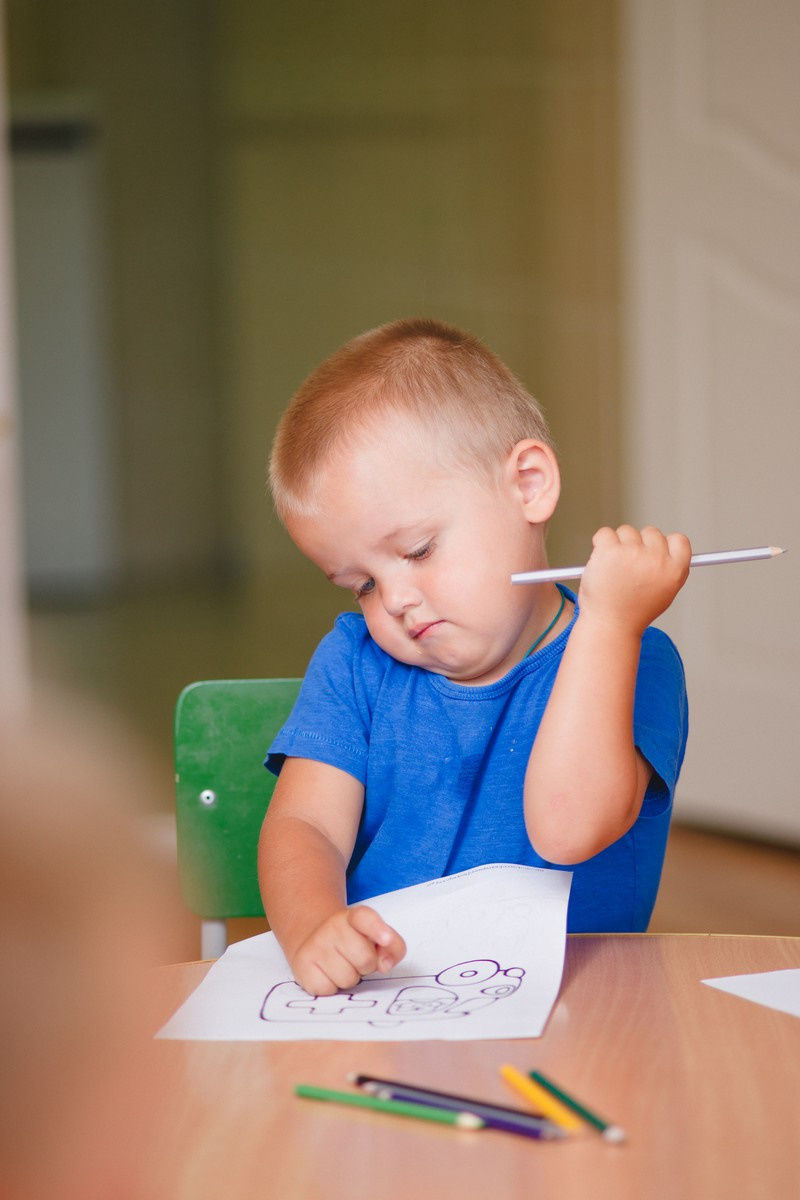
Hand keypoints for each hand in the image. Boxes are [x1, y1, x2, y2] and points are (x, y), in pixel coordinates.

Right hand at [289, 905, 406, 996]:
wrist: (312, 938)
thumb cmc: (351, 942)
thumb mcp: (375, 936)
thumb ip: (393, 947)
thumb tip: (385, 965)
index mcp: (354, 917)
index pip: (365, 918)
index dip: (378, 929)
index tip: (386, 939)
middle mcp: (333, 927)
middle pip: (365, 959)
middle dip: (367, 965)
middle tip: (356, 959)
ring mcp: (315, 945)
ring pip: (347, 979)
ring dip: (349, 978)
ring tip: (342, 965)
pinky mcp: (302, 966)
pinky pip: (328, 990)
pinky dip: (332, 987)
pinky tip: (328, 974)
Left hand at [578, 525, 691, 636]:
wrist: (610, 625)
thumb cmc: (633, 612)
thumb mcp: (664, 593)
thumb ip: (668, 569)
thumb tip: (669, 547)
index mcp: (674, 570)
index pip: (679, 540)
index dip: (665, 543)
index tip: (653, 551)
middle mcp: (656, 559)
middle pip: (650, 532)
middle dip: (639, 545)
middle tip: (629, 568)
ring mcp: (633, 553)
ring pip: (626, 531)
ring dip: (618, 545)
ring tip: (614, 570)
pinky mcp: (610, 551)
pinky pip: (605, 533)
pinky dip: (600, 543)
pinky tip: (601, 562)